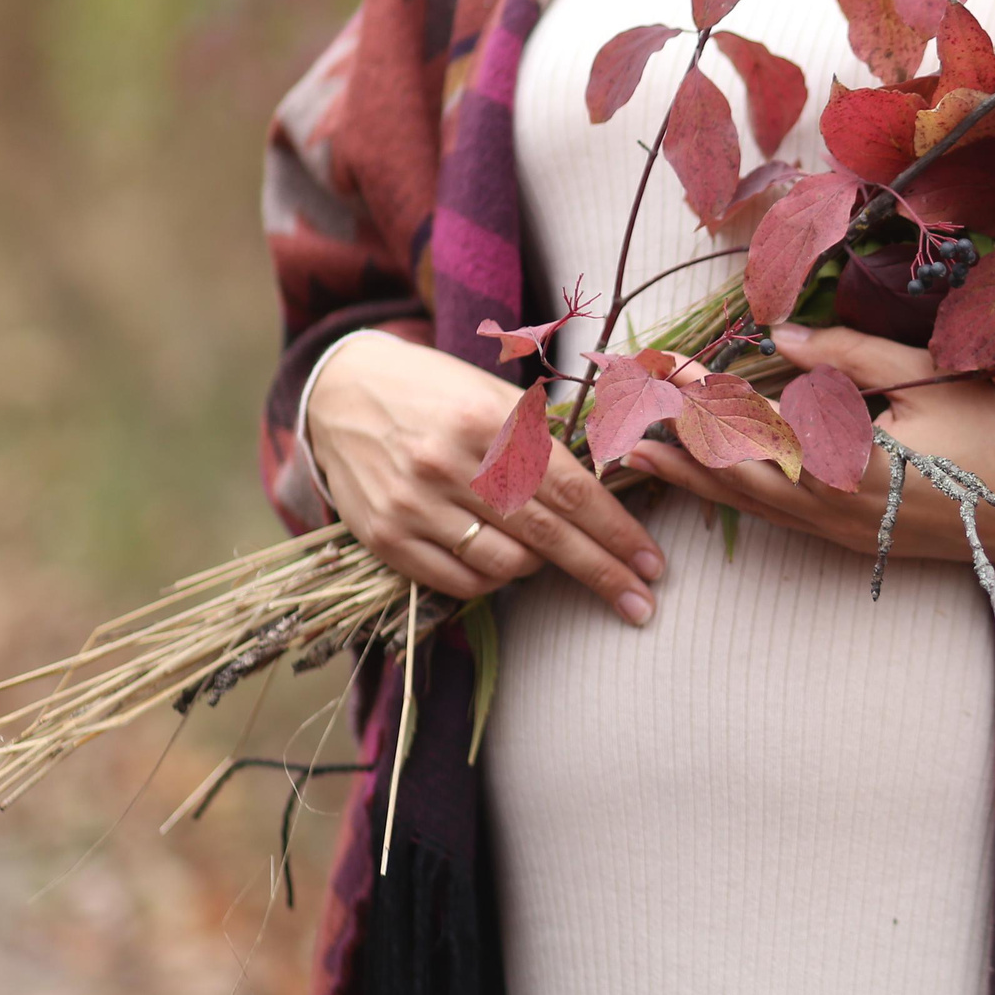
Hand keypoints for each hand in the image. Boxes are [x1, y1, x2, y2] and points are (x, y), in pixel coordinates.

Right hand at [305, 333, 667, 622]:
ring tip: (551, 557)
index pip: (571, 490)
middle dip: (602, 572)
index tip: (652, 563)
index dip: (617, 531)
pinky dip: (493, 581)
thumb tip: (610, 496)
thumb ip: (545, 443)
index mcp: (488, 420)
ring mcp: (413, 504)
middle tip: (642, 602)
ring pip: (505, 565)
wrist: (341, 391)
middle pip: (546, 535)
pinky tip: (504, 565)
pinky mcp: (385, 537)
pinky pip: (459, 582)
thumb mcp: (495, 397)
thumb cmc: (438, 393)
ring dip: (540, 569)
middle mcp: (450, 464)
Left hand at [624, 323, 994, 563]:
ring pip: (751, 505)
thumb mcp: (929, 379)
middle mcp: (832, 509)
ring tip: (643, 457)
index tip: (663, 371)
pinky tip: (711, 486)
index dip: (703, 398)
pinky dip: (736, 500)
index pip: (755, 428)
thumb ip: (850, 357)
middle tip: (625, 414)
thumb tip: (779, 337)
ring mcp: (841, 532)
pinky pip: (779, 520)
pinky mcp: (853, 541)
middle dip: (680, 442)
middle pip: (736, 474)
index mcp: (847, 467)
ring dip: (695, 479)